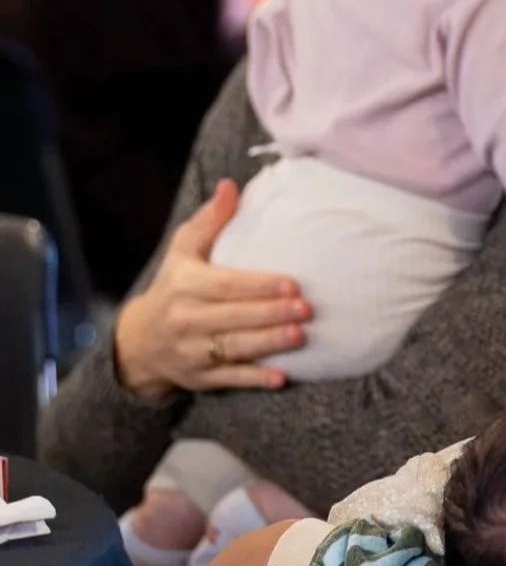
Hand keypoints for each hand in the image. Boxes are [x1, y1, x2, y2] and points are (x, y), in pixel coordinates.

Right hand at [115, 179, 310, 400]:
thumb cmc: (173, 286)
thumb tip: (231, 186)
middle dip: (271, 314)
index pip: (226, 285)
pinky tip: (280, 377)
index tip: (292, 283)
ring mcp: (191, 352)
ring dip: (268, 344)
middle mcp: (186, 320)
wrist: (138, 341)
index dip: (259, 286)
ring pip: (234, 349)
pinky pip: (229, 379)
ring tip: (300, 335)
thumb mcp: (183, 250)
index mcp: (186, 286)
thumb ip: (209, 220)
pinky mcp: (200, 377)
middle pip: (234, 318)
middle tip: (306, 309)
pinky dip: (254, 379)